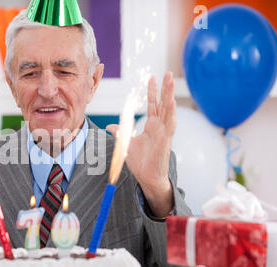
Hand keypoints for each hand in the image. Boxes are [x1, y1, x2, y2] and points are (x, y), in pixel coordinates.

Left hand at [106, 72, 176, 216]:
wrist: (148, 178)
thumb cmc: (141, 162)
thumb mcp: (126, 144)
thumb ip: (120, 133)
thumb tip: (110, 126)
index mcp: (152, 126)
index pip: (153, 105)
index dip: (153, 92)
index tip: (152, 78)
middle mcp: (160, 127)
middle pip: (163, 103)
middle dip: (165, 88)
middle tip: (167, 73)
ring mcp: (164, 133)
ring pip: (169, 110)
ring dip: (170, 95)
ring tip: (170, 81)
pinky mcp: (166, 140)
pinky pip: (170, 124)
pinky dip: (171, 113)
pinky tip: (172, 102)